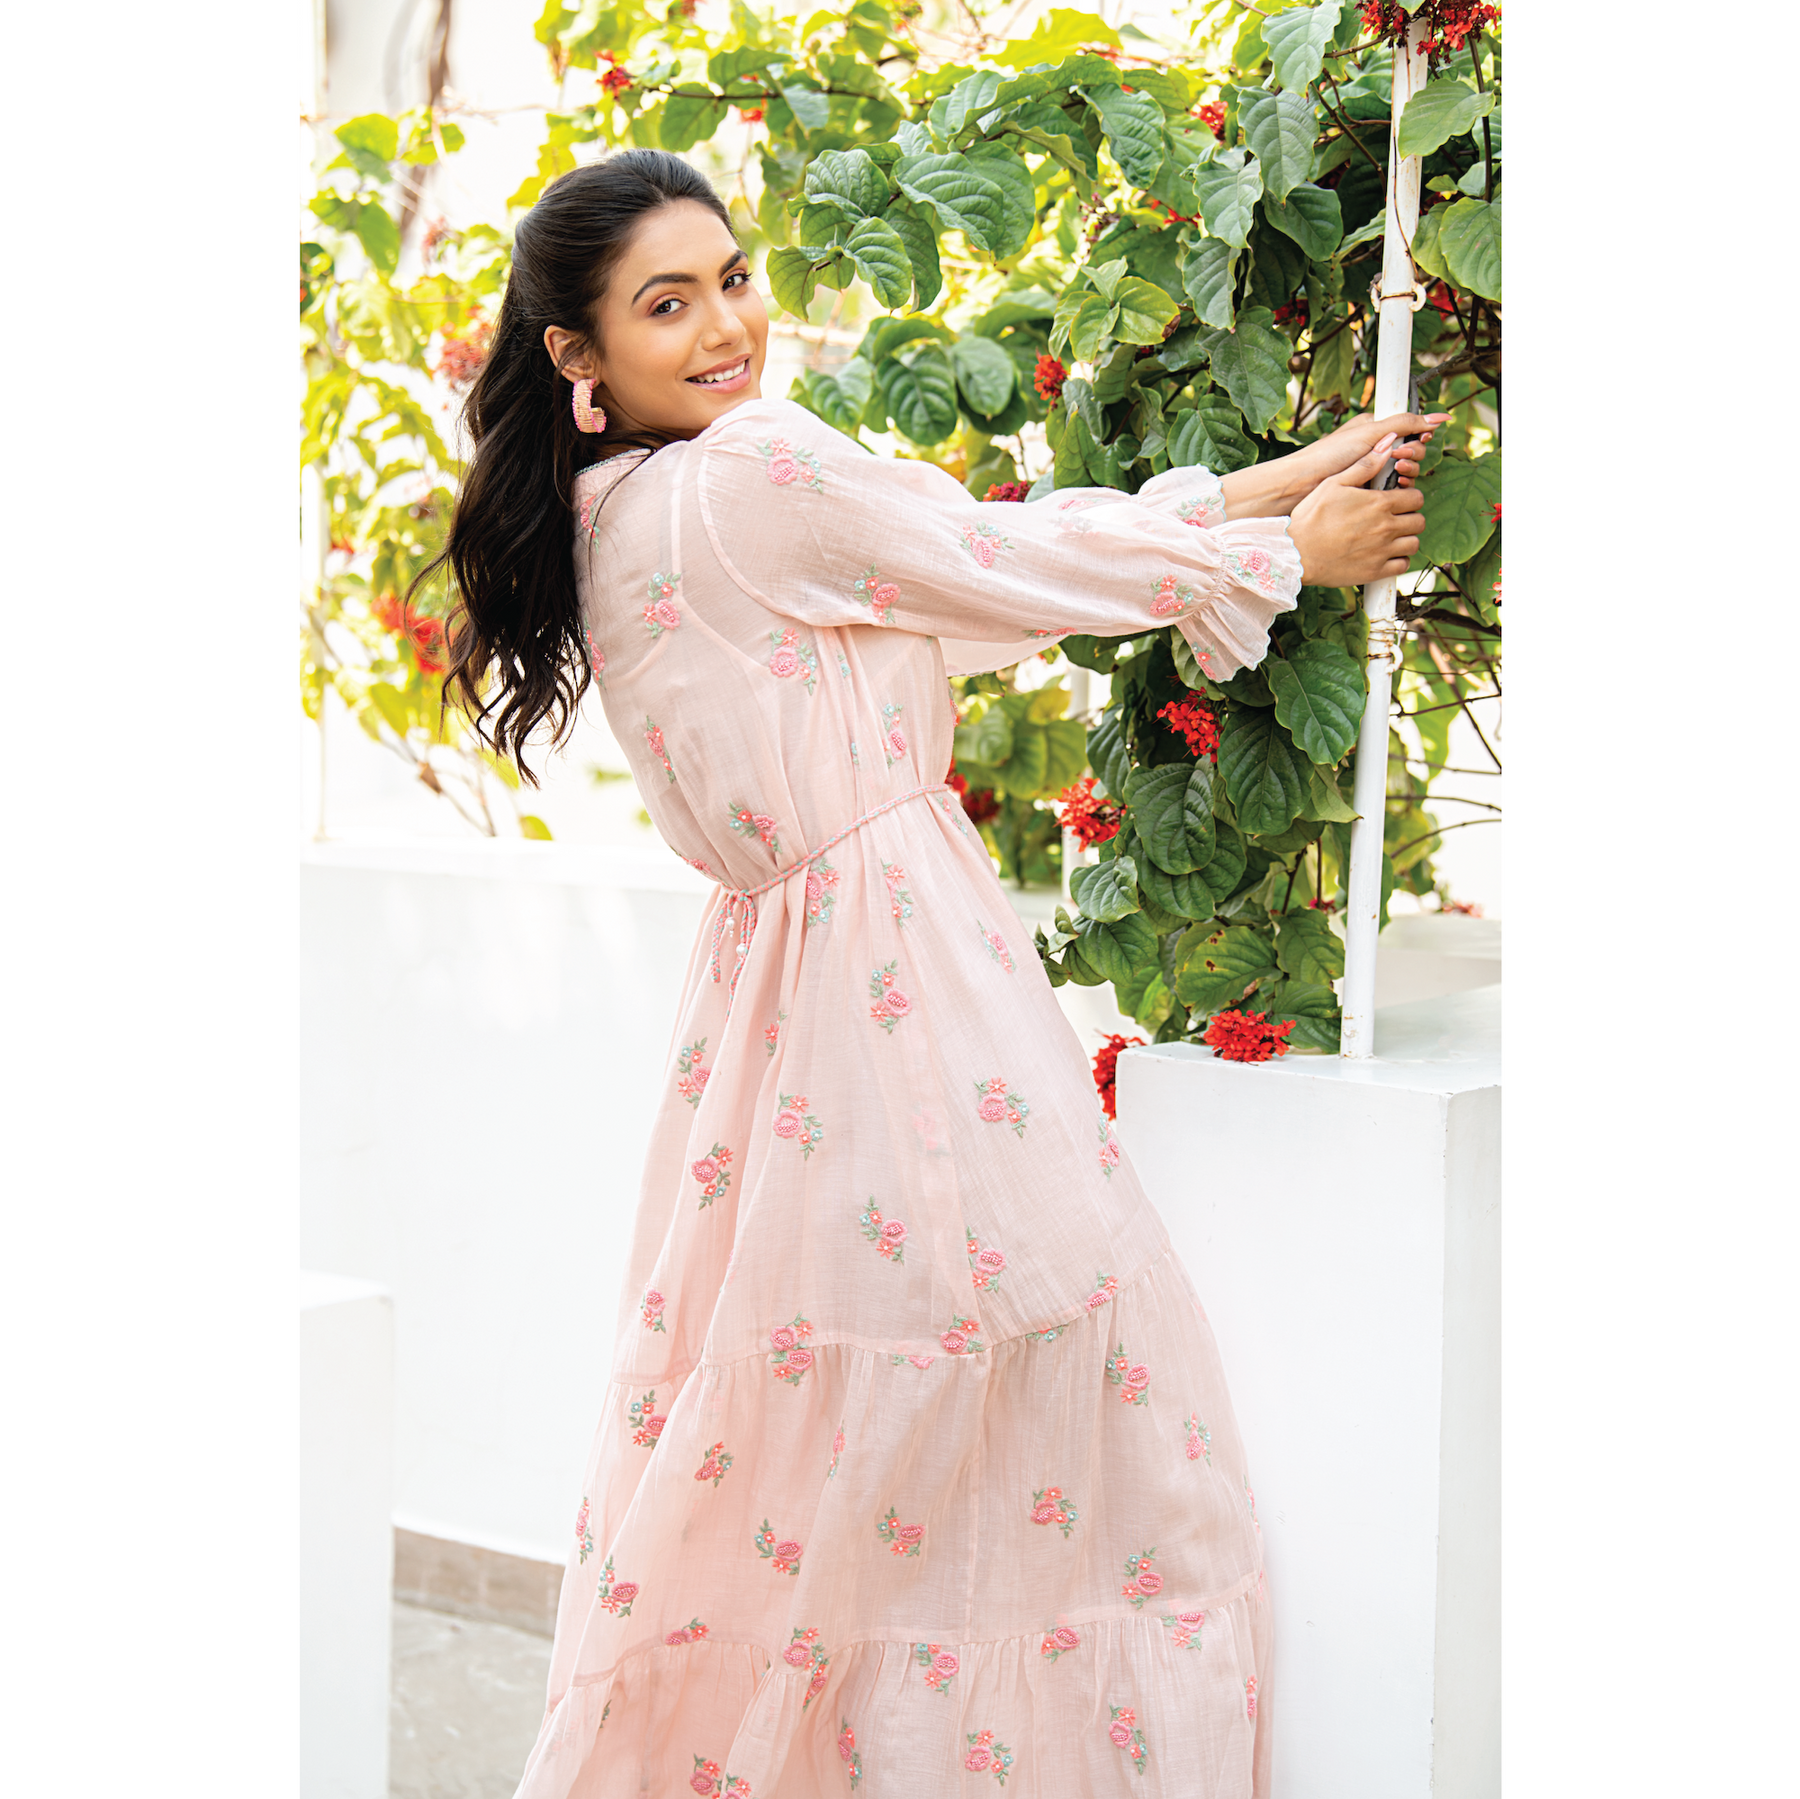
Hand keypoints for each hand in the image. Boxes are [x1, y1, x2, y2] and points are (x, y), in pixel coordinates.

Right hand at [1287, 435, 1425, 585]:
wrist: (1296, 553)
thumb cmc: (1310, 517)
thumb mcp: (1333, 483)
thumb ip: (1364, 465)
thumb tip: (1387, 444)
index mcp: (1379, 503)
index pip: (1416, 497)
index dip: (1409, 497)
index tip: (1400, 501)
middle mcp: (1386, 527)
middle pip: (1418, 521)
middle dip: (1410, 518)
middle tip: (1396, 519)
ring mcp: (1382, 551)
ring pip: (1414, 543)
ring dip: (1406, 539)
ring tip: (1392, 537)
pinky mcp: (1376, 571)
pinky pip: (1403, 565)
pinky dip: (1399, 560)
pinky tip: (1386, 555)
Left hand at [1293, 410, 1450, 489]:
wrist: (1302, 485)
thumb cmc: (1329, 454)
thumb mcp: (1369, 432)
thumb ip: (1405, 423)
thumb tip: (1440, 418)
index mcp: (1375, 431)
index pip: (1410, 430)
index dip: (1418, 436)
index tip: (1418, 438)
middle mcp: (1376, 450)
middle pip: (1412, 452)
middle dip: (1412, 453)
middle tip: (1400, 456)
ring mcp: (1373, 472)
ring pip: (1405, 473)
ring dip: (1408, 471)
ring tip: (1398, 470)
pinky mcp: (1369, 492)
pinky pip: (1394, 492)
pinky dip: (1399, 490)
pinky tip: (1397, 489)